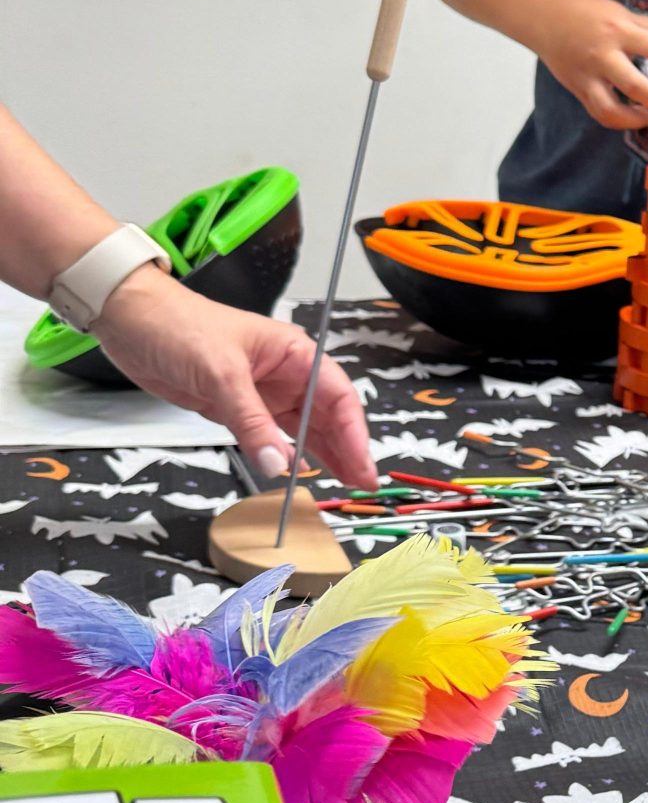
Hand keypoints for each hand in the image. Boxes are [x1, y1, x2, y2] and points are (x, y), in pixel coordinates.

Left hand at [91, 267, 377, 487]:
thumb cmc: (178, 325)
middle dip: (345, 448)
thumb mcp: (220, 373)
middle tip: (360, 483)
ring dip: (322, 454)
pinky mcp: (235, 406)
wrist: (130, 319)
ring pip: (302, 428)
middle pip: (326, 415)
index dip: (354, 431)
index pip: (337, 395)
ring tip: (342, 482)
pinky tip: (298, 470)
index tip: (361, 462)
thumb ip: (250, 421)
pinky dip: (284, 453)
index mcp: (293, 353)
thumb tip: (278, 462)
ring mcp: (260, 392)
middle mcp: (283, 373)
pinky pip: (269, 434)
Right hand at [528, 0, 647, 131]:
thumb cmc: (584, 9)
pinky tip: (633, 116)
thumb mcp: (622, 12)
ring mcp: (586, 76)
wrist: (539, 14)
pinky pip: (598, 112)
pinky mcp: (576, 88)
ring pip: (612, 111)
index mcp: (618, 30)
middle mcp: (602, 55)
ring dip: (637, 120)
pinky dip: (618, 120)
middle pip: (636, 87)